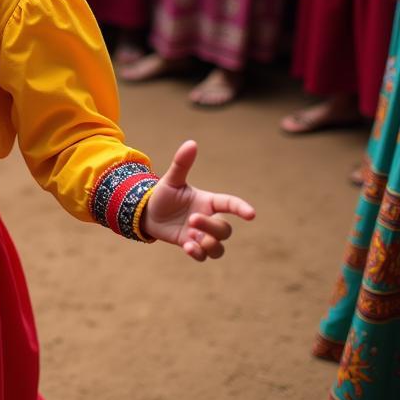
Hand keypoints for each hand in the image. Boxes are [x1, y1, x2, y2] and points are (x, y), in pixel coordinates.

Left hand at [140, 140, 255, 260]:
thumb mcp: (172, 180)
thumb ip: (181, 163)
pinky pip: (204, 256)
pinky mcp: (192, 245)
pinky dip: (198, 253)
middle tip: (191, 220)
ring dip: (210, 245)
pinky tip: (187, 247)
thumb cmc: (163, 194)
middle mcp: (208, 219)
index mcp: (207, 201)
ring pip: (219, 247)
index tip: (251, 215)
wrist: (148, 212)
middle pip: (225, 229)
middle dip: (212, 227)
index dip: (241, 208)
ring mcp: (201, 234)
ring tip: (193, 240)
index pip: (230, 204)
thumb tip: (191, 143)